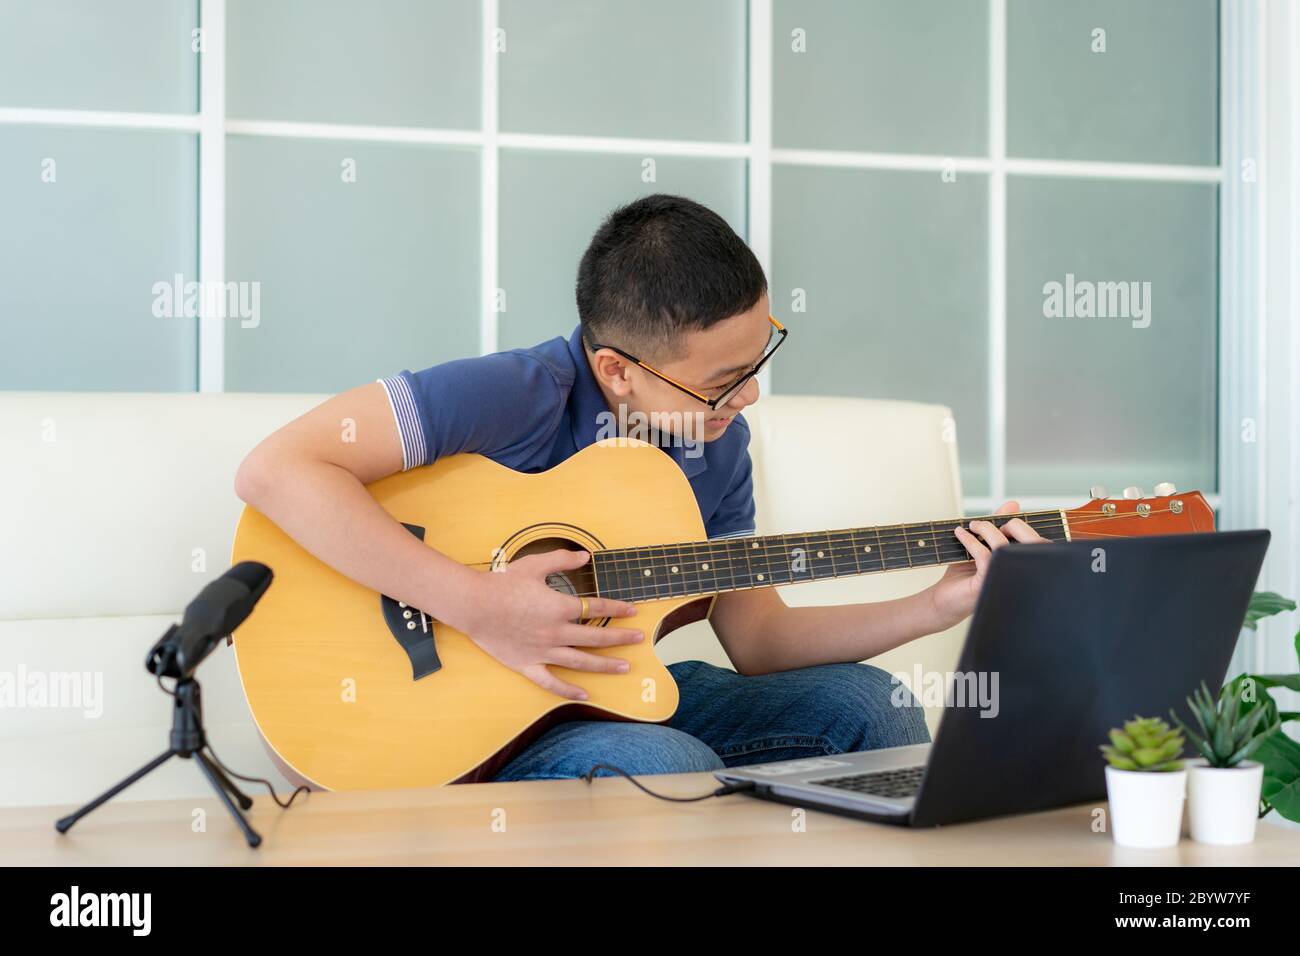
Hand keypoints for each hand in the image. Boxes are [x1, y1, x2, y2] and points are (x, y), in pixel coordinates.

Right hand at [458, 549, 643, 700]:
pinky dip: (568, 690)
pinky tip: (584, 694)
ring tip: (624, 667)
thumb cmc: (502, 583)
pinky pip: (551, 681)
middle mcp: (556, 632)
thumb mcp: (534, 565)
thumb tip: (585, 556)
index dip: (617, 607)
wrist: (473, 604)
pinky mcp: (527, 664)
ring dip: (605, 665)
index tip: (633, 610)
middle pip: (596, 637)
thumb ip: (562, 560)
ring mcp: (542, 651)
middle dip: (620, 638)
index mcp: (560, 608)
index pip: (596, 607)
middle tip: (639, 639)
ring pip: (581, 662)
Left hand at [926, 500, 1047, 626]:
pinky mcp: (987, 584)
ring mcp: (1004, 581)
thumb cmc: (964, 575)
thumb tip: (1013, 504)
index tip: (1005, 518)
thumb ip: (999, 526)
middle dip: (1012, 525)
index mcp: (1022, 568)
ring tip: (973, 525)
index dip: (1022, 526)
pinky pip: (984, 555)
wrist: (943, 600)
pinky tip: (960, 534)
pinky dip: (971, 540)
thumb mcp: (983, 545)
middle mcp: (1018, 576)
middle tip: (992, 521)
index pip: (1036, 542)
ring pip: (1004, 547)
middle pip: (1031, 544)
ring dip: (987, 529)